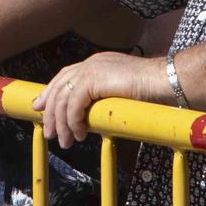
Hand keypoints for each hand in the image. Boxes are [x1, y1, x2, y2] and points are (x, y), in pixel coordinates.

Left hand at [32, 51, 164, 148]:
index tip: (40, 108)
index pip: (65, 77)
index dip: (50, 93)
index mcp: (97, 63)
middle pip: (59, 87)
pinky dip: (73, 122)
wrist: (164, 81)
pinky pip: (74, 105)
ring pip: (64, 98)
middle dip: (50, 112)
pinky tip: (80, 134)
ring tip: (65, 142)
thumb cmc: (152, 90)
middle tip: (49, 134)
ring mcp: (91, 68)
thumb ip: (105, 98)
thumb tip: (92, 117)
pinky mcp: (93, 79)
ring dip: (61, 123)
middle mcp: (91, 63)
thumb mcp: (122, 93)